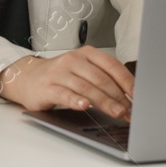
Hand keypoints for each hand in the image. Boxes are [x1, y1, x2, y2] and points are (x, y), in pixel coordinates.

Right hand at [0, 46, 135, 120]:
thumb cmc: (61, 76)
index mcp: (87, 54)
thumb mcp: (83, 71)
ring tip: (116, 112)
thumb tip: (129, 96)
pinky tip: (85, 106)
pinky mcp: (47, 87)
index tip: (138, 96)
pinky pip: (64, 93)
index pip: (112, 66)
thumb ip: (102, 79)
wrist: (27, 77)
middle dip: (118, 96)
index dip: (127, 81)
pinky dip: (76, 100)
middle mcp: (74, 60)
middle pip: (101, 79)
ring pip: (86, 87)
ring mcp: (60, 73)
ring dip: (104, 101)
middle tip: (130, 111)